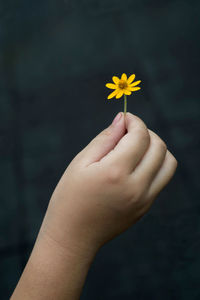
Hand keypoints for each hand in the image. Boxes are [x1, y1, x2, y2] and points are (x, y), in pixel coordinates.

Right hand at [40, 112, 176, 255]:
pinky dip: (154, 164)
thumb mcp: (80, 163)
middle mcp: (136, 187)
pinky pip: (162, 178)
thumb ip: (105, 139)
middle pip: (159, 147)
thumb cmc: (70, 197)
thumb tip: (122, 119)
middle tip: (129, 132)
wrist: (73, 236)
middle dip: (147, 132)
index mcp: (116, 172)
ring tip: (136, 148)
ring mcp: (144, 199)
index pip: (140, 136)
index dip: (135, 121)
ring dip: (156, 149)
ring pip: (168, 163)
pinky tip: (135, 165)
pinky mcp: (146, 207)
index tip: (126, 118)